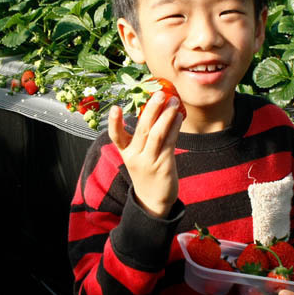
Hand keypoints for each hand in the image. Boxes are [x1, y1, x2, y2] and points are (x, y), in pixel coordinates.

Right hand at [108, 91, 183, 218]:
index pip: (116, 136)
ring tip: (173, 101)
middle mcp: (135, 157)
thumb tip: (155, 109)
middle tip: (159, 93)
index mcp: (126, 153)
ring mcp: (149, 162)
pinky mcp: (163, 165)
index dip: (115, 122)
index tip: (114, 107)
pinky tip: (179, 116)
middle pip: (142, 129)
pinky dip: (174, 127)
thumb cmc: (146, 172)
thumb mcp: (138, 156)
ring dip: (166, 115)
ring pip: (157, 134)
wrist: (153, 201)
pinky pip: (169, 142)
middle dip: (151, 109)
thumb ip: (143, 137)